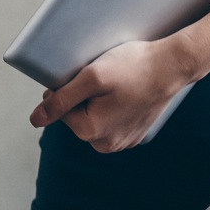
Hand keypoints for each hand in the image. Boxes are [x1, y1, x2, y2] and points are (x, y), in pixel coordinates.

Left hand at [30, 38, 191, 152]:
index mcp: (90, 132)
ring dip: (99, 101)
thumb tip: (35, 120)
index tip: (88, 75)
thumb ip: (60, 100)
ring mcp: (122, 142)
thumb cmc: (133, 67)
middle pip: (77, 115)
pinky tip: (128, 92)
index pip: (60, 108)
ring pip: (94, 117)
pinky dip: (114, 106)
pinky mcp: (134, 134)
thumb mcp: (91, 78)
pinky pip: (112, 120)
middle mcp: (106, 144)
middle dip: (84, 96)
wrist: (173, 66)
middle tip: (105, 79)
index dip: (68, 87)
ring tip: (118, 86)